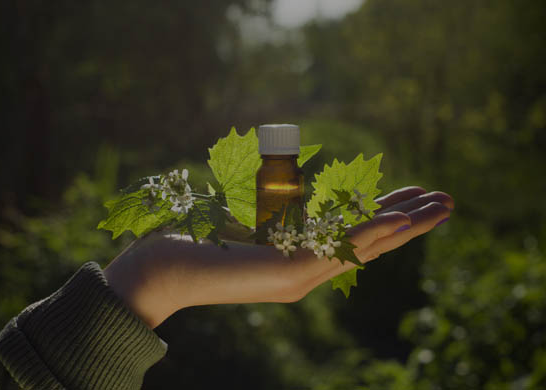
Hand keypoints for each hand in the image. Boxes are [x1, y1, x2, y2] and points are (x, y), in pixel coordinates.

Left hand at [103, 186, 452, 327]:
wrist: (164, 269)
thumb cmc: (199, 241)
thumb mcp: (245, 218)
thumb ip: (273, 209)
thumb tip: (288, 186)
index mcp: (301, 257)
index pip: (355, 235)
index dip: (388, 216)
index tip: (416, 196)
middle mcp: (308, 270)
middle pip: (371, 243)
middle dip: (411, 221)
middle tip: (449, 202)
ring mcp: (301, 275)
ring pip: (365, 247)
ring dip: (405, 225)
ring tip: (441, 207)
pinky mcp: (289, 274)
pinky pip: (339, 251)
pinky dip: (372, 231)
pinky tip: (401, 217)